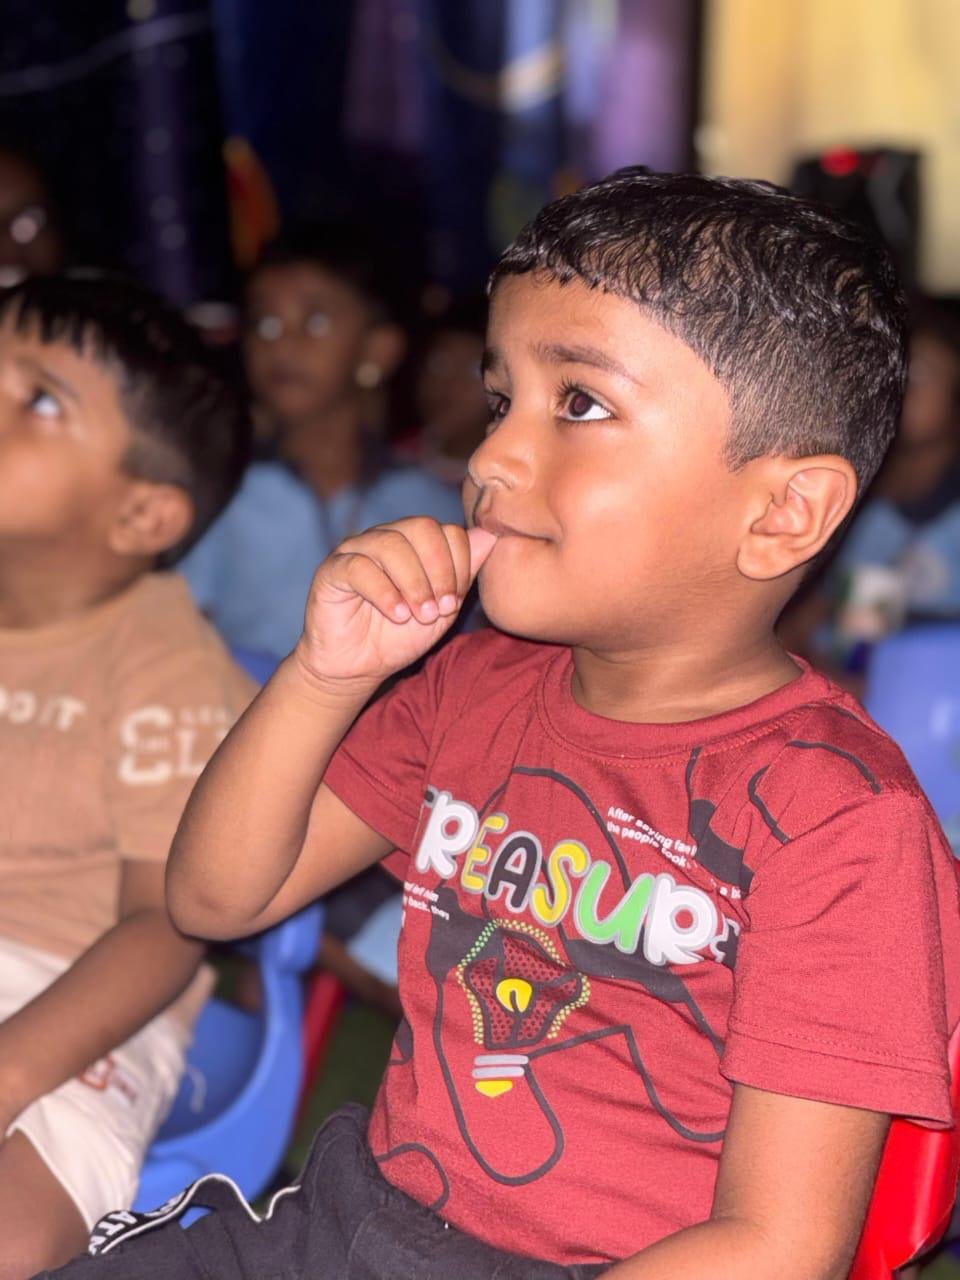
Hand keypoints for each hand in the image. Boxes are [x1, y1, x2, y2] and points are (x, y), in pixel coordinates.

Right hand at [295, 519, 496, 686]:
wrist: (358, 667)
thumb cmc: (400, 636)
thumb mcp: (442, 611)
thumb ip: (464, 574)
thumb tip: (489, 535)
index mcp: (415, 544)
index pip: (446, 531)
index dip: (459, 564)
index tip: (456, 602)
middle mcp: (386, 538)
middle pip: (421, 527)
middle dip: (440, 569)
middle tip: (442, 608)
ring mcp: (357, 550)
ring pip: (391, 543)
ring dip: (414, 582)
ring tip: (420, 615)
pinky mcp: (332, 570)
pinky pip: (359, 566)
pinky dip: (385, 592)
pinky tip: (397, 615)